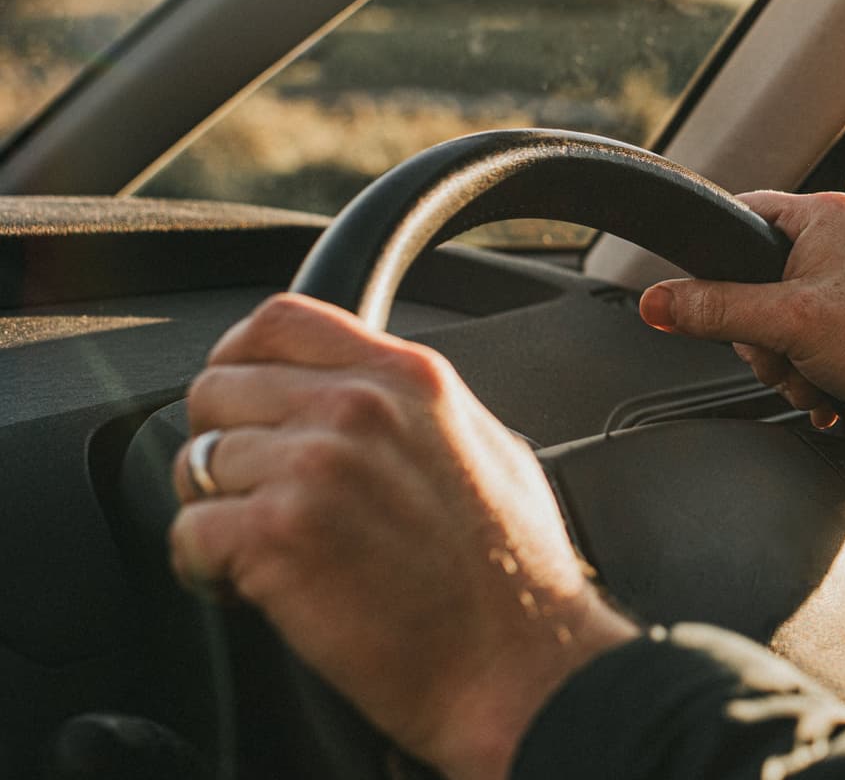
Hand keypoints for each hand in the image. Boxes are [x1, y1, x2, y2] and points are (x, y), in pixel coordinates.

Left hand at [169, 294, 637, 779]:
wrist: (519, 663)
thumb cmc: (514, 576)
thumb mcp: (487, 447)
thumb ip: (415, 408)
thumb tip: (360, 396)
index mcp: (410, 377)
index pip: (281, 319)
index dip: (240, 359)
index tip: (242, 402)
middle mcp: (359, 407)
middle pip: (218, 389)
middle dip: (223, 446)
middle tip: (258, 497)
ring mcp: (316, 466)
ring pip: (195, 464)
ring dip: (217, 514)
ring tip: (266, 552)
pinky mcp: (279, 534)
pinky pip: (188, 532)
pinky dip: (206, 569)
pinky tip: (254, 588)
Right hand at [638, 191, 844, 467]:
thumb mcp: (788, 325)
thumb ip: (716, 311)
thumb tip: (657, 302)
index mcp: (825, 215)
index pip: (743, 216)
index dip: (718, 263)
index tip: (710, 301)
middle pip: (760, 283)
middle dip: (766, 339)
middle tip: (787, 359)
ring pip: (790, 321)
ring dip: (793, 365)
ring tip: (820, 382)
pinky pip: (823, 339)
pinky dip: (821, 372)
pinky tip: (835, 393)